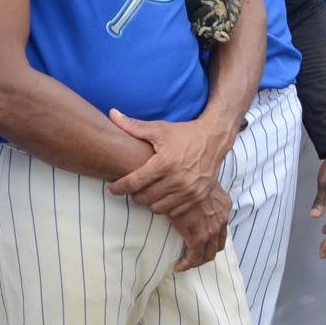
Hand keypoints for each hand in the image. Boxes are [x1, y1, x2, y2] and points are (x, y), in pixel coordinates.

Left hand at [107, 110, 236, 266]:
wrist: (214, 138)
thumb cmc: (184, 133)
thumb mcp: (159, 129)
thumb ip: (133, 125)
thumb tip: (112, 113)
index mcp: (164, 163)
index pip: (134, 183)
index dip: (119, 187)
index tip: (113, 189)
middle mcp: (177, 180)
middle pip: (143, 198)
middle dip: (134, 194)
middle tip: (133, 188)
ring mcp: (189, 190)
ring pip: (158, 208)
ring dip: (150, 202)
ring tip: (148, 192)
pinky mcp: (198, 197)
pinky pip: (174, 211)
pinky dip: (166, 206)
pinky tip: (164, 196)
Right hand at [167, 180, 231, 270]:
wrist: (180, 178)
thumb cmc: (185, 177)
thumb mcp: (199, 184)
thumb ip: (200, 194)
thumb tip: (192, 199)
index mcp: (223, 206)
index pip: (222, 230)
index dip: (212, 241)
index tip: (199, 245)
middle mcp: (221, 219)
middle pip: (217, 245)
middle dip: (205, 254)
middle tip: (191, 257)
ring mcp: (211, 229)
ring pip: (207, 254)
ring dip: (196, 261)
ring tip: (184, 263)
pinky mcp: (198, 236)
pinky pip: (194, 256)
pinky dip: (187, 264)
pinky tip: (178, 266)